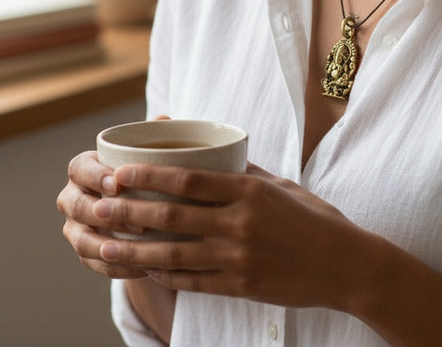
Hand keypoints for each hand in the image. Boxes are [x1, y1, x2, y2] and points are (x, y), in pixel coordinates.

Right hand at [56, 150, 150, 279]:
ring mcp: (75, 227)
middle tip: (137, 221)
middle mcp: (73, 196)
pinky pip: (95, 265)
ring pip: (81, 239)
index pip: (80, 168)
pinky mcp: (85, 254)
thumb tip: (164, 119)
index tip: (119, 183)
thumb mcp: (149, 153)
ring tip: (137, 249)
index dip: (96, 176)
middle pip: (76, 206)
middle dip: (104, 214)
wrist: (142, 206)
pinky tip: (144, 268)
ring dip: (108, 245)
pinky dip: (118, 268)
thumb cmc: (144, 172)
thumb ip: (153, 137)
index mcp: (85, 167)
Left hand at [92, 162, 361, 309]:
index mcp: (248, 191)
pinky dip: (164, 277)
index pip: (188, 181)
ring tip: (103, 247)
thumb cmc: (312, 217)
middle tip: (96, 207)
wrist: (345, 265)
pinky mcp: (241, 286)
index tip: (120, 173)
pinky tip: (143, 272)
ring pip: (174, 255)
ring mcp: (238, 258)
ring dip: (134, 252)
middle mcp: (239, 223)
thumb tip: (208, 155)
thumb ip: (242, 172)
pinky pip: (193, 282)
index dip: (149, 176)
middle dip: (129, 212)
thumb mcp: (279, 185)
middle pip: (172, 216)